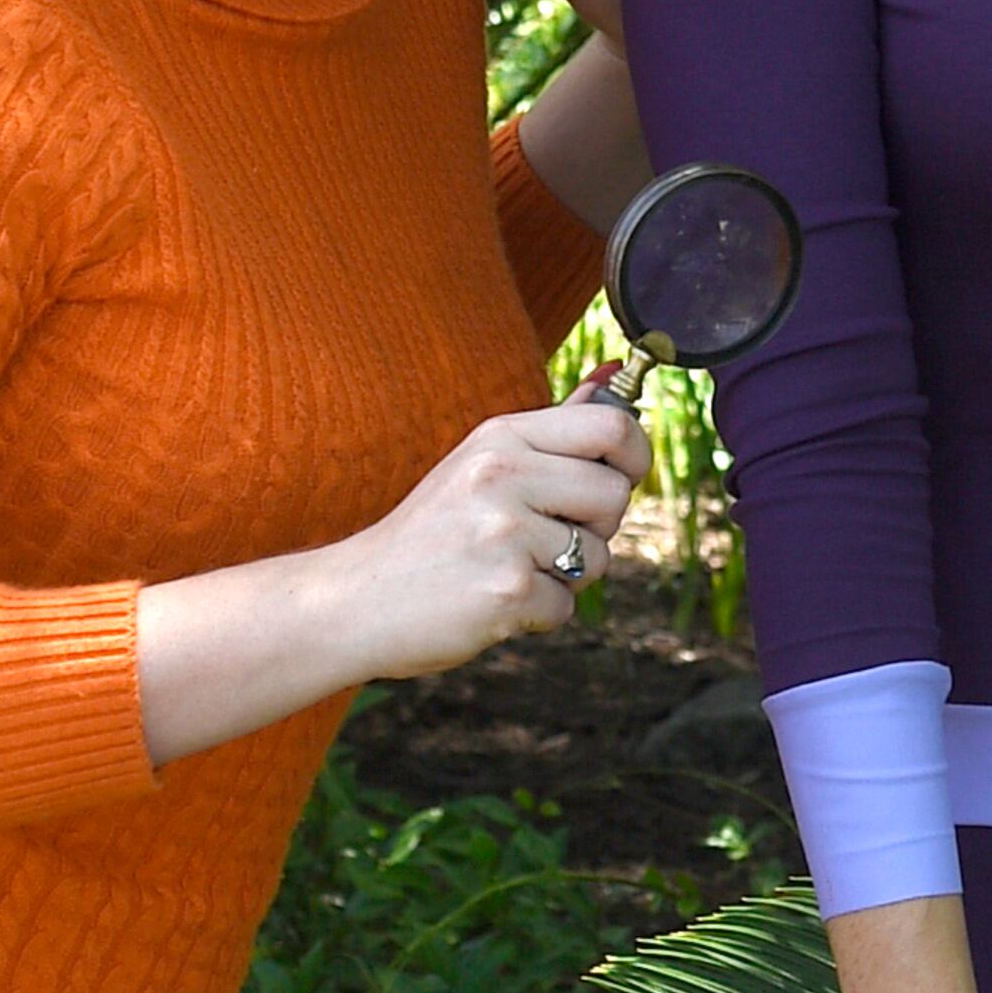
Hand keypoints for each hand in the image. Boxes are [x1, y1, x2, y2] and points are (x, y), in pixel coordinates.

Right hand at [326, 392, 645, 677]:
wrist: (357, 599)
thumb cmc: (429, 535)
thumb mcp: (482, 464)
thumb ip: (554, 430)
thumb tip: (616, 378)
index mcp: (500, 438)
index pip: (610, 427)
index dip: (635, 456)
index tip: (620, 478)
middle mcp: (503, 476)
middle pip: (615, 494)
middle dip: (598, 527)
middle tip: (546, 541)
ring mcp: (504, 534)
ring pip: (599, 556)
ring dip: (566, 576)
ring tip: (509, 570)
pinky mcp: (506, 590)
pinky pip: (566, 606)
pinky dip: (538, 614)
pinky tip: (493, 603)